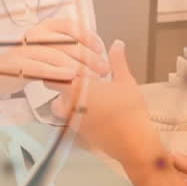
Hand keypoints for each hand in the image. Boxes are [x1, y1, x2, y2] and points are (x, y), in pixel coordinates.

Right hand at [0, 18, 108, 107]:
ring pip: (56, 55)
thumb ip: (66, 50)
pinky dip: (56, 72)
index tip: (101, 50)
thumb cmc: (25, 65)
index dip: (88, 37)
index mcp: (43, 28)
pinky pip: (40, 67)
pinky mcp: (17, 65)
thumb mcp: (46, 53)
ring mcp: (25, 49)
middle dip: (89, 57)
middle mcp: (35, 34)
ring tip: (92, 78)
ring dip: (78, 67)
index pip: (70, 26)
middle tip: (103, 69)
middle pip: (67, 43)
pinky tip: (70, 76)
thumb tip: (95, 54)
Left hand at [63, 40, 166, 176]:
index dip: (57, 69)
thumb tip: (117, 44)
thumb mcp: (125, 81)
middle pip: (54, 92)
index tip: (67, 64)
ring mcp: (72, 120)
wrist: (133, 142)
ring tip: (86, 95)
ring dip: (68, 100)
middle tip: (79, 79)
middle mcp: (69, 105)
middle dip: (63, 85)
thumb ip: (117, 61)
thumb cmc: (129, 110)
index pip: (53, 76)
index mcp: (76, 88)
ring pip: (61, 107)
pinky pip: (70, 118)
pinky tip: (93, 109)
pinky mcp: (79, 133)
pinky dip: (76, 112)